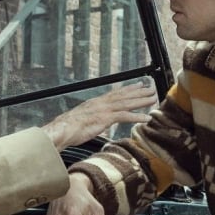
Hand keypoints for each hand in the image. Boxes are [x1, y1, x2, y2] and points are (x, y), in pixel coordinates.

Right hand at [41, 82, 155, 150]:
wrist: (61, 130)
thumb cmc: (68, 128)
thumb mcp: (82, 120)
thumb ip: (92, 118)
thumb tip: (97, 122)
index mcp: (96, 102)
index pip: (115, 93)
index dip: (128, 88)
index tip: (139, 85)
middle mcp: (101, 103)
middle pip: (124, 95)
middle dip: (139, 92)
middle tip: (152, 88)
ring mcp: (103, 110)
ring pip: (127, 103)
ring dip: (142, 101)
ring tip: (154, 99)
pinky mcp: (104, 119)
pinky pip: (124, 116)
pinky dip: (137, 116)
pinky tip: (146, 118)